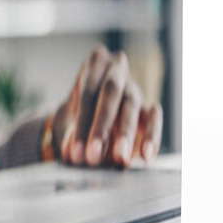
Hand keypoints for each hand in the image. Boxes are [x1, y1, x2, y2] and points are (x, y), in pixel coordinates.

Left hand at [51, 44, 162, 167]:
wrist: (92, 110)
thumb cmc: (78, 112)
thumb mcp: (68, 118)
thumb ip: (70, 135)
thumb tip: (70, 153)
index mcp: (95, 64)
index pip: (87, 92)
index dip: (80, 124)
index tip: (75, 151)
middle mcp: (117, 71)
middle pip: (111, 93)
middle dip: (101, 126)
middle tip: (93, 156)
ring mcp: (134, 88)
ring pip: (132, 107)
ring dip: (126, 134)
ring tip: (120, 159)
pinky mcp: (149, 107)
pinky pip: (153, 119)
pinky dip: (152, 137)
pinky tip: (145, 156)